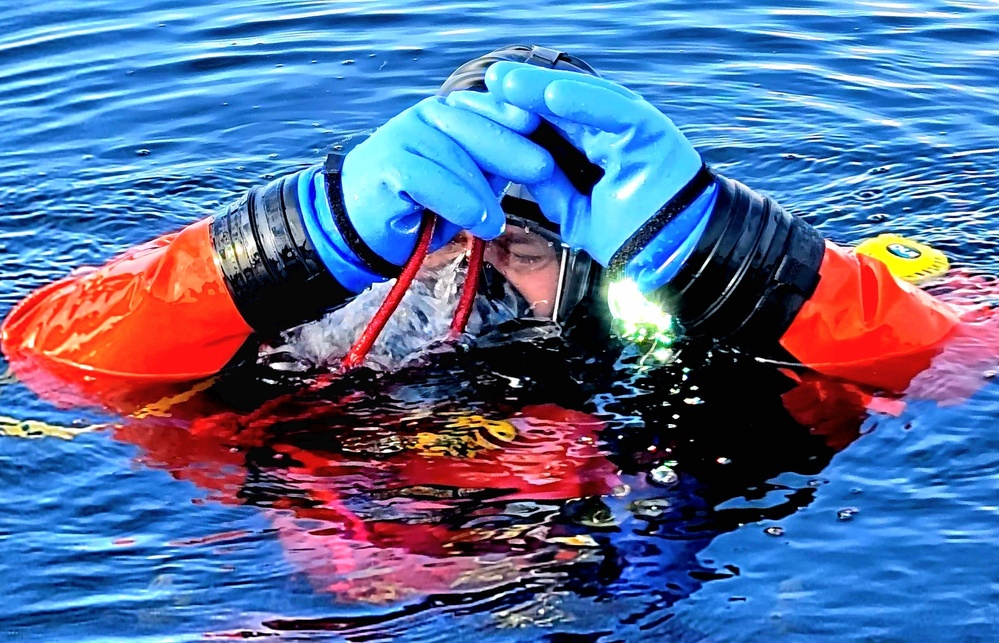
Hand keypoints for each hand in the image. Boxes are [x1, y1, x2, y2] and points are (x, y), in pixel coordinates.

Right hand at [306, 94, 552, 291]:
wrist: (356, 227)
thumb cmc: (416, 207)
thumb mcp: (464, 182)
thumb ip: (492, 166)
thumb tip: (539, 160)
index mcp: (449, 114)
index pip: (491, 110)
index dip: (520, 120)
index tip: (552, 132)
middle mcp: (427, 117)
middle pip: (479, 127)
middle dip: (514, 149)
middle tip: (545, 170)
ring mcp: (405, 137)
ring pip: (458, 158)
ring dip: (482, 193)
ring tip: (495, 222)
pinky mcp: (390, 165)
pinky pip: (434, 182)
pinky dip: (460, 204)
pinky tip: (477, 223)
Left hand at [477, 62, 715, 276]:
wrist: (670, 261)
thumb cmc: (631, 240)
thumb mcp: (574, 213)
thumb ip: (549, 186)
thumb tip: (517, 164)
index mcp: (596, 151)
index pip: (551, 123)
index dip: (517, 113)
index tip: (478, 108)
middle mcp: (613, 134)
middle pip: (562, 106)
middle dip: (523, 94)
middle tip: (486, 83)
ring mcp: (633, 130)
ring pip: (584, 100)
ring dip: (545, 90)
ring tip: (508, 84)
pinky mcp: (653, 131)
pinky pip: (615, 110)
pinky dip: (584, 101)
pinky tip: (552, 94)